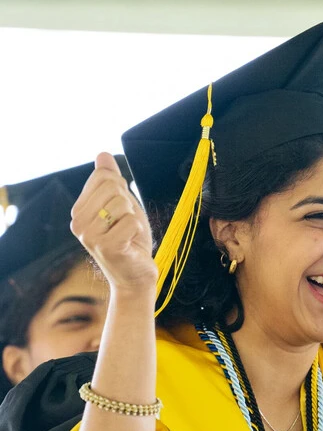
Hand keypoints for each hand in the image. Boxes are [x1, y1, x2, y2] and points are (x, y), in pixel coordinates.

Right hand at [70, 153, 157, 292]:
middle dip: (127, 203)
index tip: (119, 212)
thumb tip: (102, 154)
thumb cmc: (129, 240)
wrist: (135, 276)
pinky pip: (131, 221)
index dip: (120, 189)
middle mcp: (77, 223)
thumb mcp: (121, 204)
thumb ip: (110, 180)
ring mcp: (89, 236)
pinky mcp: (106, 246)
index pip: (103, 175)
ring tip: (126, 235)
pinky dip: (137, 230)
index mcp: (78, 211)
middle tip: (124, 225)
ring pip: (122, 203)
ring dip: (132, 218)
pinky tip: (130, 244)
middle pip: (112, 186)